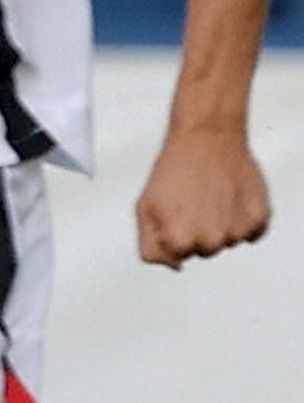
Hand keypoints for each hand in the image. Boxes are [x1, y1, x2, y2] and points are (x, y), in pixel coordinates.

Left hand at [135, 123, 271, 268]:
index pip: (175, 258)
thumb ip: (151, 245)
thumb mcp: (144, 206)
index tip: (172, 212)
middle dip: (195, 231)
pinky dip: (241, 219)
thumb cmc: (173, 168)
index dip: (170, 234)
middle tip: (192, 201)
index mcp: (180, 241)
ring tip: (210, 195)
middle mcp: (211, 241)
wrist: (207, 136)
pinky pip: (250, 232)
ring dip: (219, 224)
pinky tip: (230, 197)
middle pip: (202, 251)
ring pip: (226, 241)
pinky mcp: (259, 220)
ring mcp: (237, 232)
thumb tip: (173, 266)